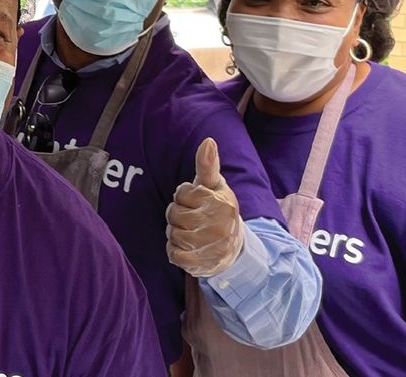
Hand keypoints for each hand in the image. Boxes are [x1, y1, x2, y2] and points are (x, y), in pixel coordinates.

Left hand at [166, 138, 244, 277]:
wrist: (234, 249)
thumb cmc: (219, 210)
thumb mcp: (215, 186)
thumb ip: (208, 165)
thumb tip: (208, 141)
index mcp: (220, 202)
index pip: (181, 193)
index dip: (183, 197)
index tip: (196, 202)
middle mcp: (218, 224)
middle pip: (173, 214)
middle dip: (177, 216)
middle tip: (192, 220)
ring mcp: (210, 246)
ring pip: (172, 233)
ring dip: (175, 234)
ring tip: (191, 234)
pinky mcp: (201, 263)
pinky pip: (173, 254)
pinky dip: (175, 251)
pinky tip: (188, 248)